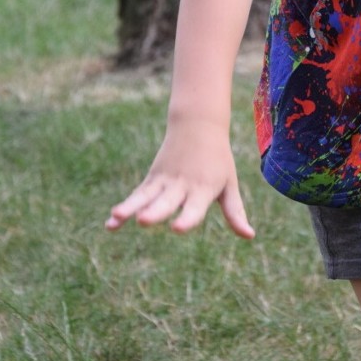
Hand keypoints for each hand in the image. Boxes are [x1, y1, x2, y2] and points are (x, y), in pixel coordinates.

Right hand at [105, 119, 254, 239]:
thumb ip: (235, 211)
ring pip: (146, 196)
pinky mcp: (153, 178)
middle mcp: (182, 186)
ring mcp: (165, 181)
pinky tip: (111, 223)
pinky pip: (137, 195)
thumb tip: (250, 236)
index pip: (195, 208)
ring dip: (131, 207)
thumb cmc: (218, 160)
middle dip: (155, 212)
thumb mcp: (229, 184)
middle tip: (144, 221)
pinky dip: (125, 207)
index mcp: (203, 189)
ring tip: (117, 217)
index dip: (186, 219)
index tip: (176, 228)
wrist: (199, 124)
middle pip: (167, 202)